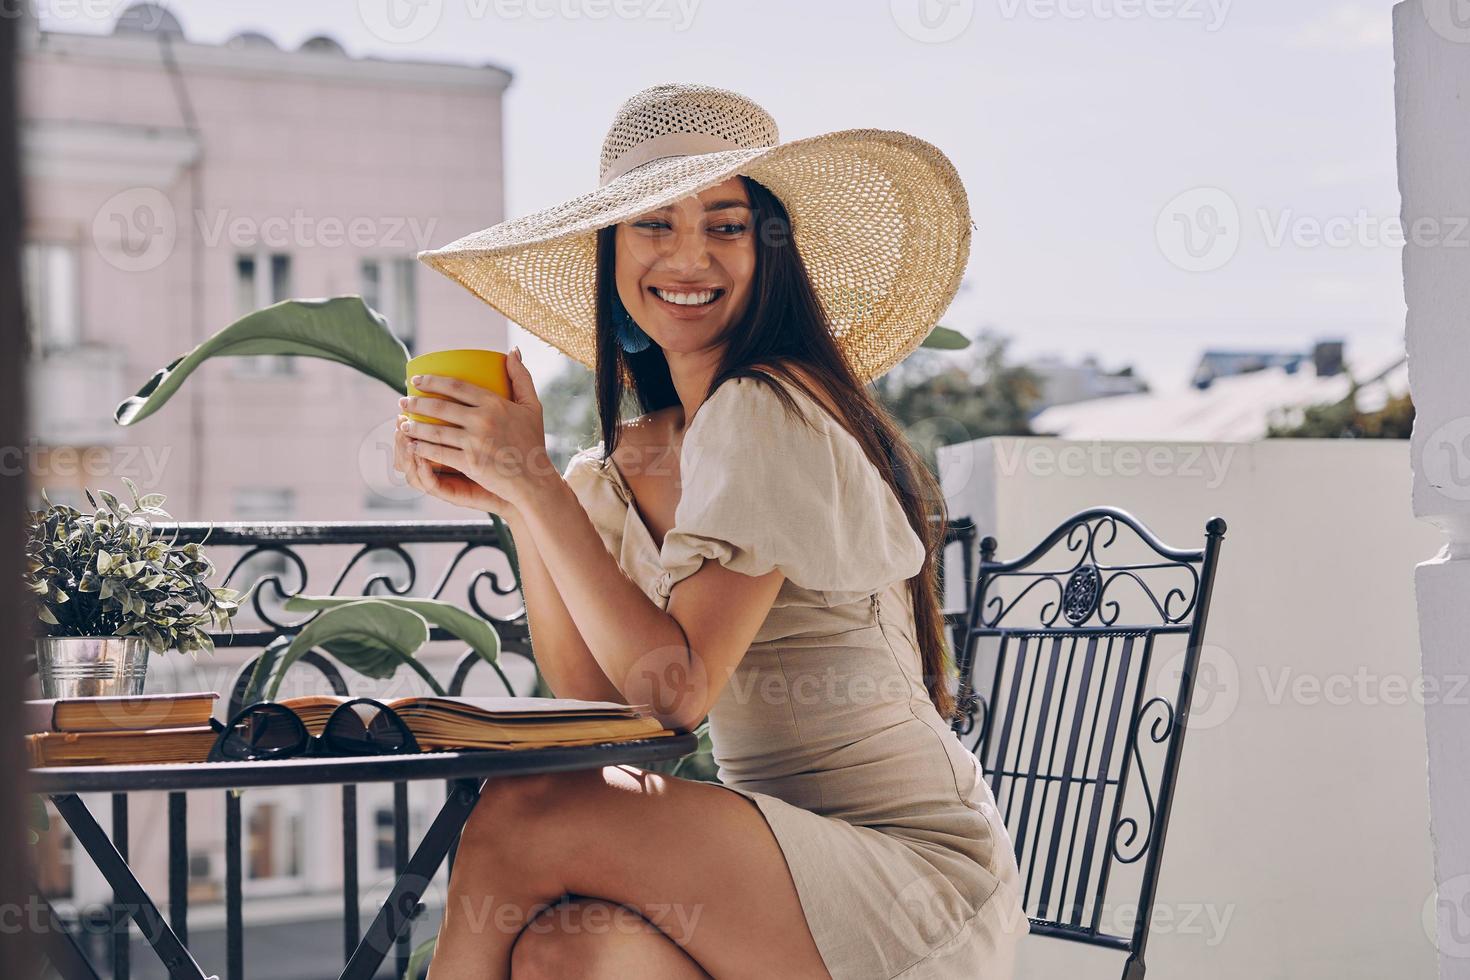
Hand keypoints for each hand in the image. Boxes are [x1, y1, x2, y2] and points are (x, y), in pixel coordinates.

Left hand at [395, 347, 557, 512]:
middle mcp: (483, 420)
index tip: (416, 381)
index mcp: (495, 403)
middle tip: (403, 401)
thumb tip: (513, 351)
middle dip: (416, 403)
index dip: (432, 381)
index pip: (456, 386)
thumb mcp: (533, 406)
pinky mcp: (470, 463)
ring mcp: (475, 442)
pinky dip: (422, 449)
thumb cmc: (532, 441)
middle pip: (440, 407)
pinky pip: (439, 453)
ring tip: (403, 424)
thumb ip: (521, 377)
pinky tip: (413, 445)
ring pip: (435, 430)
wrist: (534, 478)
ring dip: (414, 427)